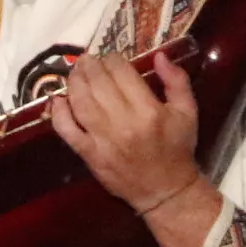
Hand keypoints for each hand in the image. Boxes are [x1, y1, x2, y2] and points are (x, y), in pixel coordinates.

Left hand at [47, 51, 213, 246]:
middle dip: (91, 66)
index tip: (112, 57)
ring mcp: (103, 140)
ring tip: (75, 71)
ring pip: (80, 102)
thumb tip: (160, 55)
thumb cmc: (177, 149)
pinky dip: (59, 113)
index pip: (122, 73)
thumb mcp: (188, 112)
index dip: (113, 59)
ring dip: (74, 82)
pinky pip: (67, 131)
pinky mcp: (89, 155)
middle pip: (98, 84)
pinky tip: (57, 99)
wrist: (165, 190)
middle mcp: (123, 123)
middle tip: (88, 59)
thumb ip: (177, 81)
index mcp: (149, 111)